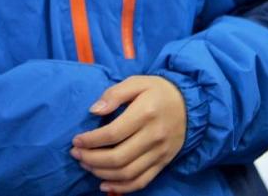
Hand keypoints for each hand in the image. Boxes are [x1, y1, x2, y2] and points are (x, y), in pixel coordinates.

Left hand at [70, 76, 185, 192]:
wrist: (190, 104)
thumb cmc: (158, 91)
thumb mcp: (137, 82)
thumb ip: (114, 94)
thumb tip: (94, 110)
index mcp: (145, 114)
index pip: (113, 134)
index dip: (91, 140)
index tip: (76, 140)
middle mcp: (154, 136)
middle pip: (118, 158)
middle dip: (92, 159)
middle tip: (76, 154)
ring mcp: (160, 153)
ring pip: (127, 173)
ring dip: (102, 173)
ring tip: (86, 165)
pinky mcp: (163, 163)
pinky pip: (142, 181)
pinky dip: (122, 188)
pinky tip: (105, 185)